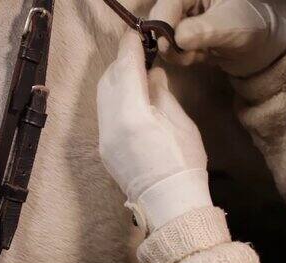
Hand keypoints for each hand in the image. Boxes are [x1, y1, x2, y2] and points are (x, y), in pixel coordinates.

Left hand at [97, 31, 211, 232]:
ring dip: (115, 79)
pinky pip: (104, 113)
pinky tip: (129, 98)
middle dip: (121, 62)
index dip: (130, 49)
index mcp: (134, 115)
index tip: (135, 37)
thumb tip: (151, 74)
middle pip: (109, 79)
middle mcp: (111, 124)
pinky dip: (113, 98)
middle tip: (137, 54)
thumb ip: (161, 94)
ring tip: (133, 74)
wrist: (169, 203)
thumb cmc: (183, 163)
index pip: (127, 69)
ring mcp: (104, 138)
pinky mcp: (104, 148)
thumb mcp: (180, 123)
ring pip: (102, 95)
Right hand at [150, 0, 285, 76]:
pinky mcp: (183, 36)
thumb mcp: (231, 26)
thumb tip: (177, 38)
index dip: (163, 22)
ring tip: (199, 56)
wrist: (263, 48)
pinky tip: (201, 56)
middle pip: (160, 18)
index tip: (167, 45)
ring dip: (177, 53)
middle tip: (188, 56)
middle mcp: (187, 1)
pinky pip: (171, 48)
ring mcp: (184, 19)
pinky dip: (183, 57)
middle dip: (169, 41)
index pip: (169, 2)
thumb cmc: (252, 27)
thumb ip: (204, 31)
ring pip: (162, 36)